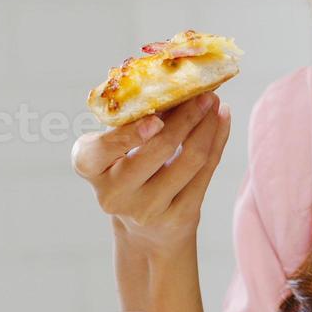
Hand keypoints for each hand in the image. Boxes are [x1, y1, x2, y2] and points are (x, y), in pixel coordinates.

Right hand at [72, 92, 232, 256]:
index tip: (156, 118)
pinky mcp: (179, 217)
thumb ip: (133, 120)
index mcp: (90, 167)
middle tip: (204, 93)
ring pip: (190, 159)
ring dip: (208, 126)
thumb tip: (175, 82)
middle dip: (187, 116)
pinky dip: (217, 141)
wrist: (145, 229)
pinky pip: (206, 172)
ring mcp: (147, 210)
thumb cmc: (127, 170)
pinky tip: (221, 121)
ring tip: (215, 103)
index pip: (101, 149)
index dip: (129, 136)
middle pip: (158, 149)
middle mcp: (114, 194)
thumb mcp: (115, 147)